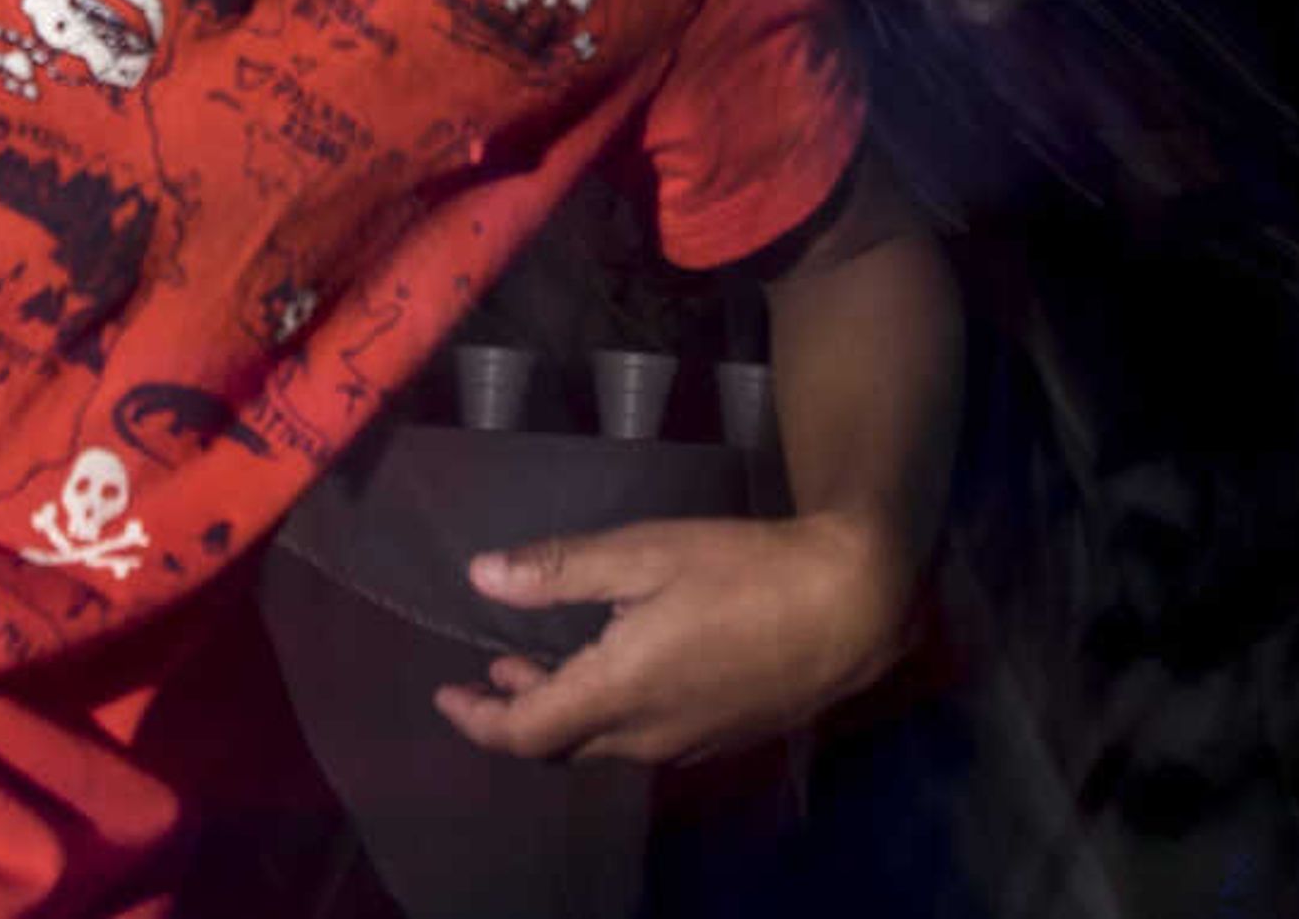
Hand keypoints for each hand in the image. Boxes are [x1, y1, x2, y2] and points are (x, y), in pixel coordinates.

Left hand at [434, 511, 912, 764]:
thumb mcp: (645, 553)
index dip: (478, 719)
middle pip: (560, 746)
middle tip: (490, 670)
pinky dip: (604, 714)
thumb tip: (481, 578)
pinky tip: (611, 670)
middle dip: (515, 713)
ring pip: (603, 745)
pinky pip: (642, 740)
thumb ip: (559, 570)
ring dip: (561, 710)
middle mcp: (649, 735)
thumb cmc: (744, 571)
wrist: (852, 607)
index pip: (525, 734)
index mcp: (619, 692)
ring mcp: (690, 742)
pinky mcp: (723, 736)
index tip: (446, 693)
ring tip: (538, 665)